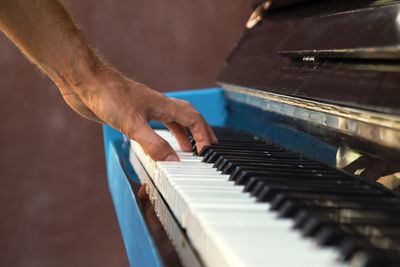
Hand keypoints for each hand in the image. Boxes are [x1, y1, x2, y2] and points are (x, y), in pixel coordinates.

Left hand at [60, 67, 216, 160]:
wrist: (84, 82)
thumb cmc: (108, 95)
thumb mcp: (134, 125)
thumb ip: (154, 144)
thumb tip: (172, 161)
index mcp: (164, 105)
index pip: (194, 119)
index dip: (204, 135)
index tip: (208, 151)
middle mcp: (158, 105)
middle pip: (188, 117)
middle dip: (199, 133)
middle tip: (207, 147)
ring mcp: (145, 108)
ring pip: (172, 120)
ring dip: (182, 134)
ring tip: (186, 149)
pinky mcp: (132, 113)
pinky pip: (155, 124)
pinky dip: (163, 134)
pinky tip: (156, 142)